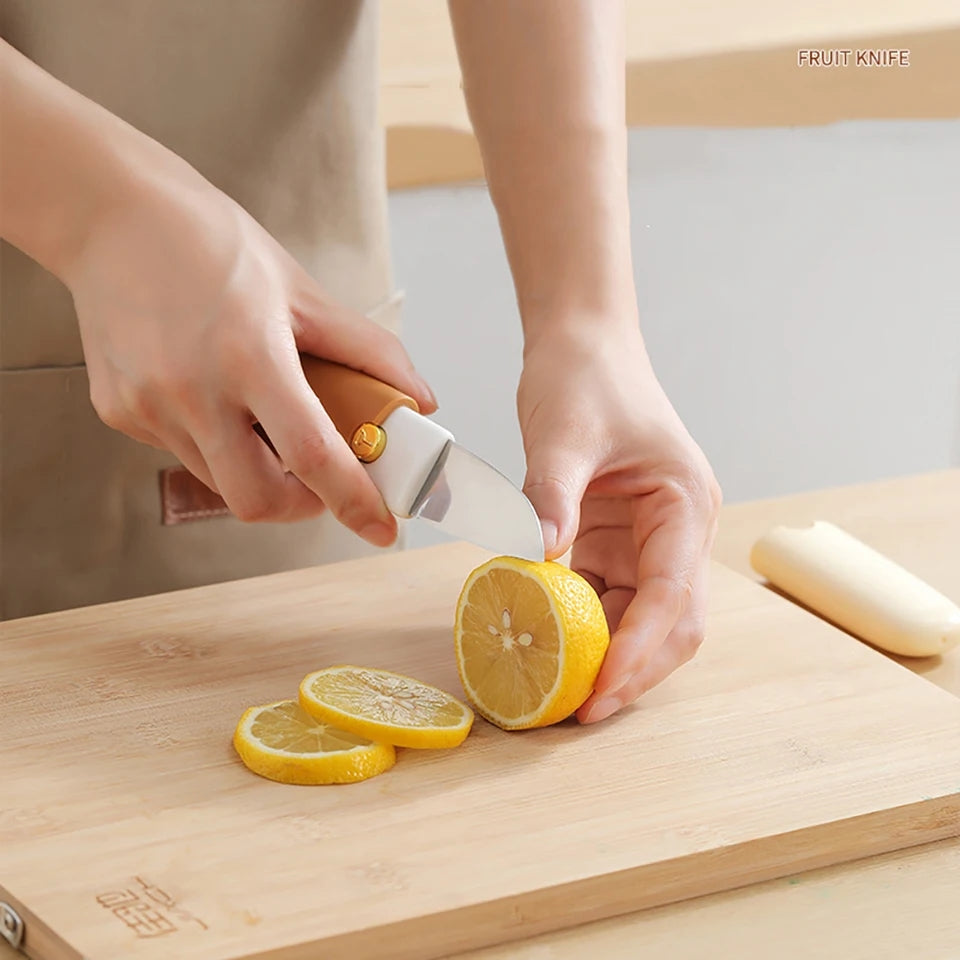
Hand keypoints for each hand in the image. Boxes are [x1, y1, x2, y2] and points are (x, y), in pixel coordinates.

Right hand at [62, 161, 435, 544]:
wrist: (109, 214)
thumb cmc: (212, 243)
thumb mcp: (302, 291)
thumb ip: (368, 352)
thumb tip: (418, 400)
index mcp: (250, 356)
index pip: (312, 456)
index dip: (354, 502)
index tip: (381, 530)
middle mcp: (192, 392)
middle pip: (256, 501)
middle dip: (300, 506)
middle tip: (320, 479)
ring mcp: (147, 407)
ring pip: (218, 480)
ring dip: (257, 470)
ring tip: (262, 416)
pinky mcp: (118, 411)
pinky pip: (182, 452)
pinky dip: (214, 441)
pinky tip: (211, 392)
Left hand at [518, 327, 720, 722]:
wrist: (581, 345)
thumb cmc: (586, 376)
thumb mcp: (563, 432)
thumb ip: (550, 494)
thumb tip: (534, 559)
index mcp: (685, 504)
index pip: (672, 594)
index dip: (638, 649)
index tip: (599, 690)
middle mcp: (676, 532)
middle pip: (669, 623)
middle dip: (630, 670)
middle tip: (579, 713)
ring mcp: (646, 541)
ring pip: (637, 619)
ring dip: (603, 655)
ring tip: (557, 692)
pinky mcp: (613, 542)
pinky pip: (601, 597)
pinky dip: (577, 626)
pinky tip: (542, 644)